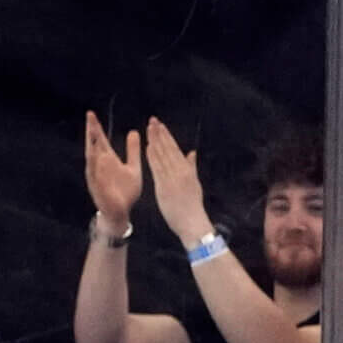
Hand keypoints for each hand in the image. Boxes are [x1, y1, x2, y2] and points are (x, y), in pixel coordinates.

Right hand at [83, 112, 142, 231]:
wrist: (121, 212)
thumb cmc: (125, 191)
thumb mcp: (133, 167)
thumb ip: (133, 150)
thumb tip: (134, 131)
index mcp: (108, 160)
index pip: (100, 140)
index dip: (96, 128)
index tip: (91, 114)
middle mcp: (100, 167)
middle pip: (94, 146)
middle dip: (92, 132)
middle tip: (89, 117)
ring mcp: (97, 178)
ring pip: (92, 160)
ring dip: (91, 147)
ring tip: (91, 134)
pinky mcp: (99, 189)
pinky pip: (95, 176)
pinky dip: (94, 168)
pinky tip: (94, 158)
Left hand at [143, 117, 208, 238]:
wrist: (192, 221)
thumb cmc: (192, 205)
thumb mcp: (194, 183)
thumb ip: (191, 167)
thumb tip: (191, 153)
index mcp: (186, 170)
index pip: (175, 149)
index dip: (167, 136)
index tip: (160, 125)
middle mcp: (180, 171)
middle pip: (168, 148)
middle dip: (160, 134)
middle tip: (153, 120)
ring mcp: (172, 177)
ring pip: (162, 155)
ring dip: (155, 140)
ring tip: (149, 128)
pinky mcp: (165, 185)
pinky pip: (157, 168)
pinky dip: (153, 156)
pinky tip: (147, 147)